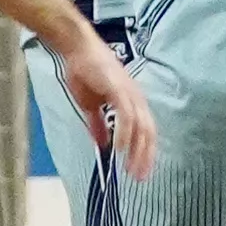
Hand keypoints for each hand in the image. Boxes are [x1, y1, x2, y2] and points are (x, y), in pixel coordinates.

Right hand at [57, 30, 157, 182]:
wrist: (76, 48)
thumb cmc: (84, 72)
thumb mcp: (90, 105)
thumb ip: (98, 124)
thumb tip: (102, 145)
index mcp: (133, 102)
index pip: (146, 131)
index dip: (145, 152)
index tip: (140, 172)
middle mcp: (136, 98)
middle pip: (148, 132)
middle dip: (145, 157)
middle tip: (139, 178)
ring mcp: (129, 92)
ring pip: (140, 126)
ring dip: (137, 149)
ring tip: (130, 168)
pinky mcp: (118, 88)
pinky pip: (125, 114)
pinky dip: (125, 132)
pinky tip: (120, 148)